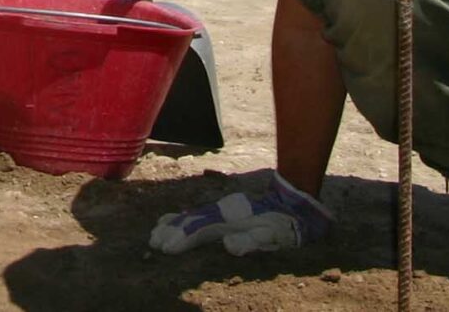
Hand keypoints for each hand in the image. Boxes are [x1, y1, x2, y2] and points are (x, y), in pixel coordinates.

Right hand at [149, 170, 331, 256]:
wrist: (295, 200)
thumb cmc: (286, 225)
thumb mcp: (275, 236)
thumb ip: (252, 241)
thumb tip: (228, 245)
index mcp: (232, 220)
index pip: (202, 230)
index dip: (183, 239)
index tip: (165, 248)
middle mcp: (223, 212)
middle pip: (192, 221)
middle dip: (172, 232)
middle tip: (153, 242)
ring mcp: (222, 209)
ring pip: (192, 215)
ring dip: (173, 224)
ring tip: (155, 232)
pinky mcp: (224, 210)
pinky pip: (198, 212)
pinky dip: (182, 216)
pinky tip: (173, 219)